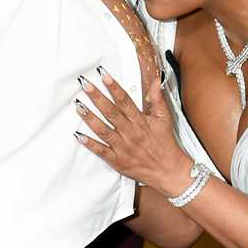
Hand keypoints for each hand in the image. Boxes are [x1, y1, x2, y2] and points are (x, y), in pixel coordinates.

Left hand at [74, 69, 192, 196]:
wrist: (168, 171)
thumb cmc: (165, 144)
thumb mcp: (164, 118)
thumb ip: (157, 98)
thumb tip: (155, 80)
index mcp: (140, 121)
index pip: (125, 101)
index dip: (114, 87)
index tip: (104, 76)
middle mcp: (130, 133)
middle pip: (111, 113)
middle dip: (97, 97)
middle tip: (85, 85)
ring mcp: (122, 147)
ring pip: (103, 130)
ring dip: (90, 118)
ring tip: (79, 106)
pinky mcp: (117, 161)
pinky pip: (101, 151)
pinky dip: (90, 144)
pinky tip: (79, 136)